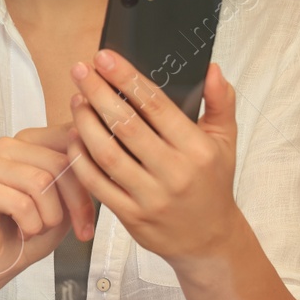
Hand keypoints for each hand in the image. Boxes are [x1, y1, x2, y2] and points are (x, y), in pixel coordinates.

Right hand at [0, 125, 95, 299]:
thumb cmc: (30, 230)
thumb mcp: (67, 200)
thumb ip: (78, 173)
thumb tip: (98, 151)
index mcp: (30, 141)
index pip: (72, 140)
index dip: (90, 178)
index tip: (93, 211)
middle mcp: (7, 146)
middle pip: (60, 163)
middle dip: (76, 204)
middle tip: (78, 229)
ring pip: (41, 182)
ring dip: (50, 217)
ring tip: (38, 228)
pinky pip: (21, 204)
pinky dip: (31, 227)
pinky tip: (22, 232)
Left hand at [66, 51, 241, 270]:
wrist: (210, 241)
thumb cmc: (213, 185)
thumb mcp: (226, 142)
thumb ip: (220, 103)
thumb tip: (212, 68)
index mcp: (197, 149)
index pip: (156, 105)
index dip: (126, 78)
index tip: (104, 58)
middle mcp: (174, 172)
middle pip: (126, 126)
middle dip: (98, 93)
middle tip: (80, 71)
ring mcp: (150, 196)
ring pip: (107, 154)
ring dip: (85, 123)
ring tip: (76, 100)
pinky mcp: (130, 216)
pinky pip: (97, 184)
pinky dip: (80, 159)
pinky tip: (73, 137)